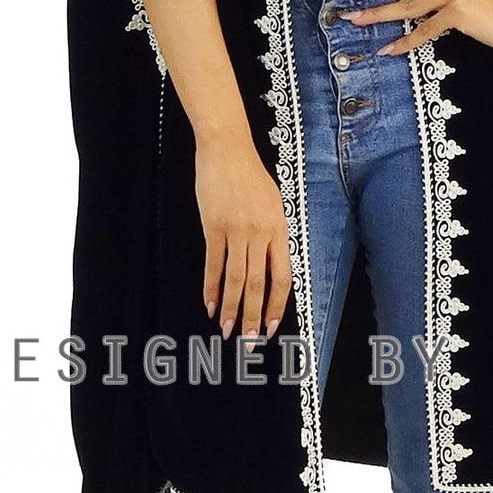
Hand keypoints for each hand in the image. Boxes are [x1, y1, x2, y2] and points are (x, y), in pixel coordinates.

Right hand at [195, 139, 292, 350]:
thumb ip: (273, 235)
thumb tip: (270, 264)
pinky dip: (212, 287)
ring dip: (232, 309)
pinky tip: (210, 305)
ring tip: (227, 331)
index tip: (272, 328)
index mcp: (279, 230)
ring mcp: (236, 231)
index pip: (282, 277)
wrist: (227, 150)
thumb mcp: (273, 204)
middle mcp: (261, 234)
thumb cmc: (251, 175)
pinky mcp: (213, 227)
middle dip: (254, 317)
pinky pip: (213, 264)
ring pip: (236, 280)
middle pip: (259, 285)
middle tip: (250, 343)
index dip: (277, 306)